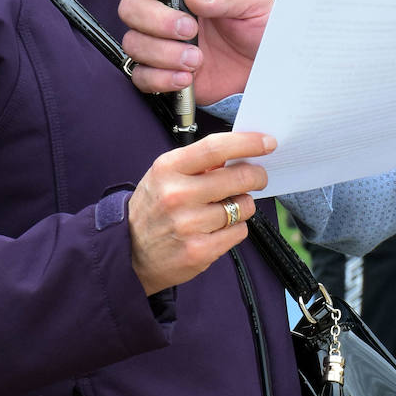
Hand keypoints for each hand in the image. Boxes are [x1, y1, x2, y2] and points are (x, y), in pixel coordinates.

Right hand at [118, 0, 272, 104]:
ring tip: (197, 59)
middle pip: (131, 7)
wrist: (266, 69)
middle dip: (156, 20)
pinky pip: (141, 76)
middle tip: (190, 30)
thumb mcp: (253, 1)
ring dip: (163, 53)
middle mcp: (167, 12)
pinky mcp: (164, 73)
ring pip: (133, 42)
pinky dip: (161, 78)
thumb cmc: (260, 27)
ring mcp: (163, 43)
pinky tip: (186, 77)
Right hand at [127, 130, 273, 295]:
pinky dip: (236, 228)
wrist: (127, 253)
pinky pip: (238, 231)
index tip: (268, 142)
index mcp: (168, 168)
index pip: (216, 148)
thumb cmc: (154, 207)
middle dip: (257, 176)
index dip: (248, 143)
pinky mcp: (199, 251)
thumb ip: (199, 163)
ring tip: (228, 208)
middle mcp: (177, 195)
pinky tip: (219, 228)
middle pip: (238, 177)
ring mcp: (188, 224)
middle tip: (259, 177)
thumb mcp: (165, 175)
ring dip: (243, 205)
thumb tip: (240, 153)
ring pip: (243, 206)